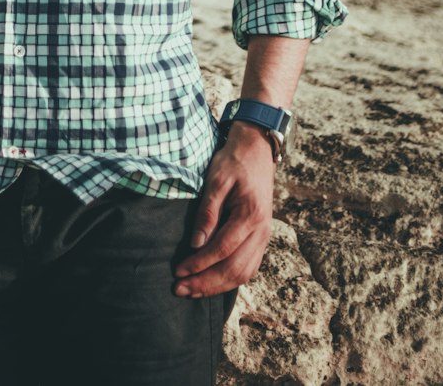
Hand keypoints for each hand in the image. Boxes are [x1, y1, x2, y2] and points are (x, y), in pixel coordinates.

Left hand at [173, 122, 275, 296]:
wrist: (257, 151)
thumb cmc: (234, 161)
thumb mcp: (216, 179)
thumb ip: (207, 212)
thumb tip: (195, 244)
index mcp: (251, 215)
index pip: (223, 249)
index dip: (199, 264)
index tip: (178, 271)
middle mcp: (262, 231)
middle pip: (234, 269)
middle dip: (205, 283)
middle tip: (180, 289)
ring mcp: (264, 237)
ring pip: (243, 274)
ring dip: (216, 286)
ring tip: (192, 291)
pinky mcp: (261, 239)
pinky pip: (248, 267)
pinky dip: (229, 280)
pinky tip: (211, 283)